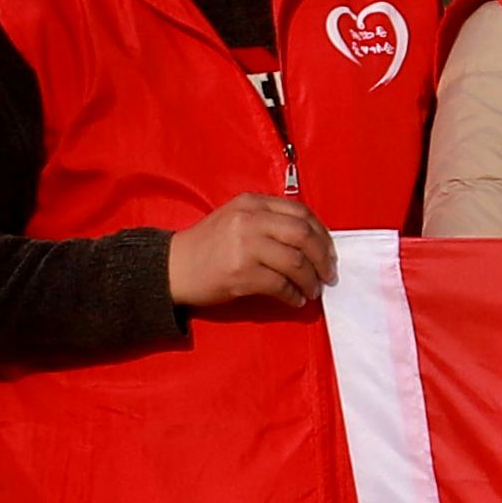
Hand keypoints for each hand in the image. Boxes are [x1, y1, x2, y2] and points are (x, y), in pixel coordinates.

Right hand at [163, 192, 334, 312]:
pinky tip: (295, 300)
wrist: (172, 268)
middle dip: (323, 257)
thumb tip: (313, 242)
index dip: (322, 234)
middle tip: (329, 274)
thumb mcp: (237, 219)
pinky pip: (280, 285)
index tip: (329, 251)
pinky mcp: (241, 273)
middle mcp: (250, 219)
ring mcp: (245, 246)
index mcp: (252, 202)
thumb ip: (270, 221)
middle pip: (303, 235)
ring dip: (310, 280)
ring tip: (313, 290)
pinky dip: (293, 294)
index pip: (301, 213)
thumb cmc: (208, 246)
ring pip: (296, 262)